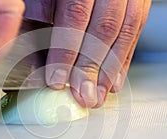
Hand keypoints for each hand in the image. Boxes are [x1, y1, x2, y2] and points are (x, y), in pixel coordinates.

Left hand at [24, 0, 150, 107]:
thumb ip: (39, 13)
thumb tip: (29, 53)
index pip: (74, 15)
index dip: (65, 51)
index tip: (57, 79)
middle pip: (104, 28)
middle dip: (91, 67)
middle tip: (84, 96)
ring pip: (125, 31)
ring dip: (111, 69)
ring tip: (100, 94)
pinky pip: (137, 28)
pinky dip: (126, 57)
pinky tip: (116, 79)